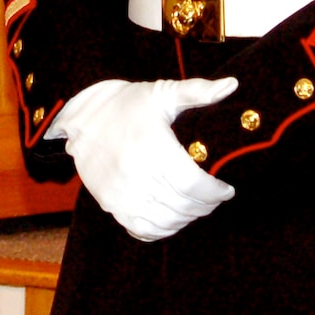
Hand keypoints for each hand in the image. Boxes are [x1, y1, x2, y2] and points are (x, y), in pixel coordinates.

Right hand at [51, 77, 238, 241]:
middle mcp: (136, 174)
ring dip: (187, 218)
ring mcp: (121, 193)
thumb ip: (198, 91)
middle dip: (206, 205)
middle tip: (214, 197)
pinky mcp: (110, 204)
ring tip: (195, 205)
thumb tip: (232, 85)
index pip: (194, 185)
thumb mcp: (162, 93)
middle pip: (183, 206)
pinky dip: (163, 229)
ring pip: (167, 222)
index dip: (215, 192)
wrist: (82, 117)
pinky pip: (144, 229)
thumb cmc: (127, 104)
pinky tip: (172, 215)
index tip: (226, 189)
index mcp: (153, 148)